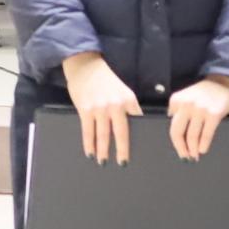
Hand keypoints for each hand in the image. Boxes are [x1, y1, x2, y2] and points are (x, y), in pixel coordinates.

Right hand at [63, 51, 142, 166]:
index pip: (136, 122)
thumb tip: (131, 129)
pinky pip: (88, 131)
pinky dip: (88, 144)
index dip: (140, 137)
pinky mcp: (85, 109)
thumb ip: (127, 107)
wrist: (85, 65)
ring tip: (103, 162)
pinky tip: (90, 152)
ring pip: (103, 135)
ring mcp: (99, 108)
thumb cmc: (105, 80)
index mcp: (128, 100)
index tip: (143, 151)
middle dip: (122, 151)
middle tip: (122, 164)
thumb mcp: (122, 90)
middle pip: (121, 133)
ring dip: (103, 151)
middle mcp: (115, 105)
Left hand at [167, 75, 228, 160]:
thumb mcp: (186, 96)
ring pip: (192, 136)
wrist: (224, 81)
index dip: (175, 140)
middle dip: (180, 148)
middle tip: (184, 157)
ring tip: (194, 156)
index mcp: (177, 100)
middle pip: (178, 132)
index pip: (172, 125)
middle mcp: (186, 104)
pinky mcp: (214, 114)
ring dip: (193, 149)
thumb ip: (178, 109)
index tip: (179, 149)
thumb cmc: (205, 91)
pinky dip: (204, 145)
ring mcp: (200, 109)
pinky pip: (206, 134)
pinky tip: (203, 150)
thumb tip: (174, 128)